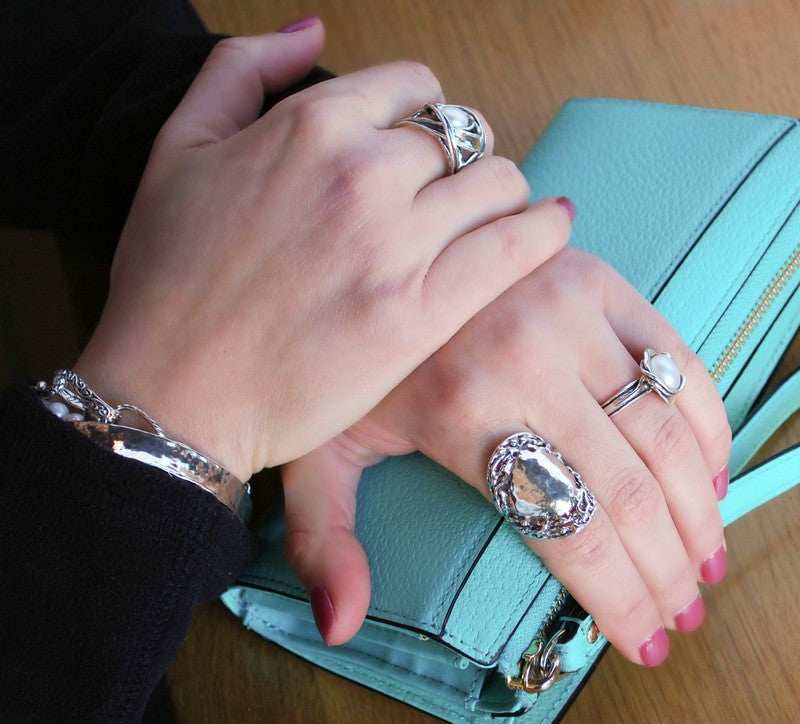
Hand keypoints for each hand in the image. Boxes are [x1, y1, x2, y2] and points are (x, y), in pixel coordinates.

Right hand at [74, 21, 572, 479]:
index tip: (419, 151)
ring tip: (485, 222)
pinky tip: (549, 227)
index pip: (413, 88)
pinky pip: (517, 246)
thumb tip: (310, 30)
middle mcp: (362, 174)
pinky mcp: (421, 313)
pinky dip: (544, 230)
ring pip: (498, 184)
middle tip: (443, 201)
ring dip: (498, 196)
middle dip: (456, 164)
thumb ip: (240, 71)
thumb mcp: (176, 151)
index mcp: (309, 126)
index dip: (422, 116)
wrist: (175, 394)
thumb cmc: (166, 282)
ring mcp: (397, 245)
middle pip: (461, 139)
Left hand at [282, 247, 731, 665]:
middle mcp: (524, 358)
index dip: (617, 598)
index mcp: (460, 410)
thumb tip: (340, 628)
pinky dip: (706, 423)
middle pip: (628, 492)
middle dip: (667, 570)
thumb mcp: (320, 448)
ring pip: (664, 433)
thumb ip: (324, 540)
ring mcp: (567, 310)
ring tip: (703, 561)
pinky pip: (677, 359)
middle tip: (681, 613)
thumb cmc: (348, 363)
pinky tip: (709, 473)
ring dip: (698, 510)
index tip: (642, 641)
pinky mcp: (594, 278)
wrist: (362, 255)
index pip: (567, 529)